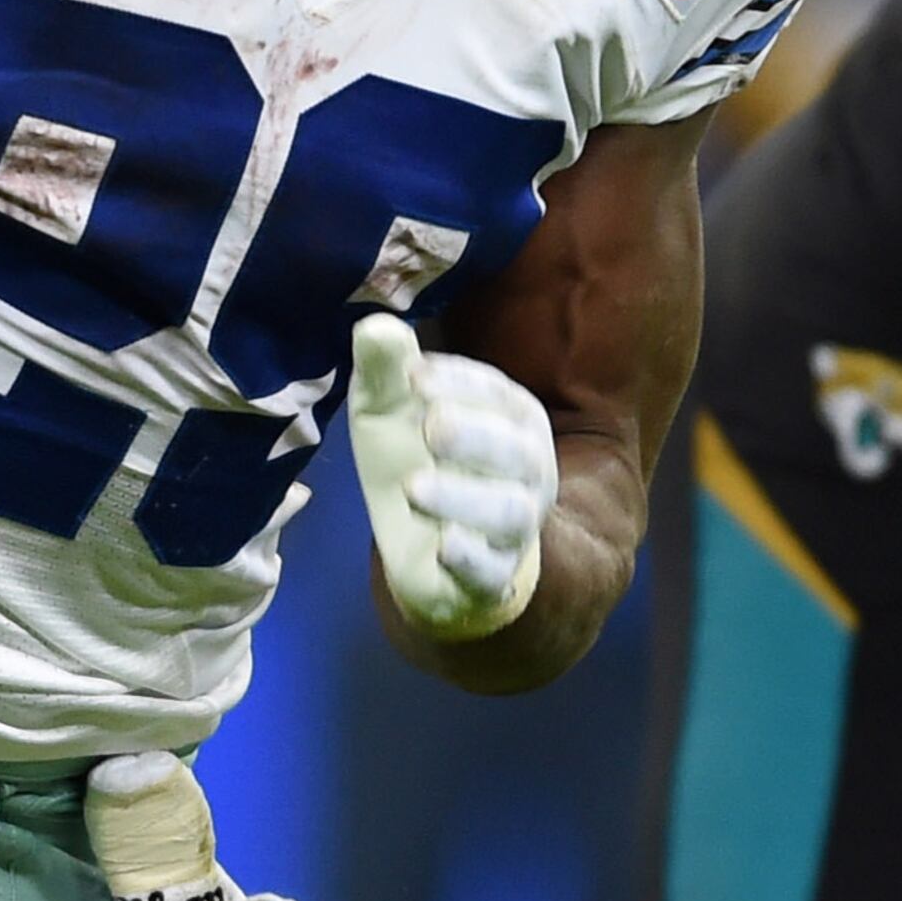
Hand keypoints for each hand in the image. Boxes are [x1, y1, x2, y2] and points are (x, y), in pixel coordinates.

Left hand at [341, 313, 556, 639]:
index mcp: (511, 416)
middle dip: (476, 435)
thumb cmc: (418, 457)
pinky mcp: (493, 576)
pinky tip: (443, 547)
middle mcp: (527, 467)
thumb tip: (374, 324)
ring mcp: (516, 525)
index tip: (414, 376)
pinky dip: (472, 560)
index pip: (496, 393)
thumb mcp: (393, 410)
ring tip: (415, 487)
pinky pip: (493, 571)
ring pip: (508, 511)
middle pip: (515, 450)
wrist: (429, 546)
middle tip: (432, 425)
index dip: (460, 383)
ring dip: (464, 498)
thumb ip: (387, 370)